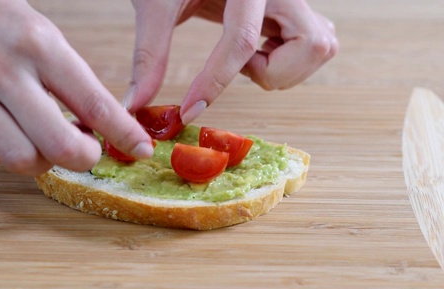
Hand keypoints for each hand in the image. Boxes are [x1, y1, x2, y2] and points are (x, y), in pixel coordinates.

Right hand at [0, 0, 153, 174]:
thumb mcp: (38, 31)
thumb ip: (66, 77)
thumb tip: (97, 127)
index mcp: (40, 44)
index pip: (94, 102)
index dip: (124, 134)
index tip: (140, 150)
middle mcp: (4, 68)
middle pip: (60, 145)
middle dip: (82, 158)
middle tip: (82, 151)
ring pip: (18, 159)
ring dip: (34, 161)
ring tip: (31, 139)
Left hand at [126, 0, 338, 123]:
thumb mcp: (155, 4)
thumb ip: (149, 55)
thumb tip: (135, 104)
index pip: (242, 39)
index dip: (215, 81)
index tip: (190, 110)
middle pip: (312, 45)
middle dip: (272, 72)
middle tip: (239, 66)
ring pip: (321, 47)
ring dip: (281, 69)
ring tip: (246, 56)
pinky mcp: (294, 10)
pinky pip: (315, 45)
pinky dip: (287, 62)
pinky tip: (257, 51)